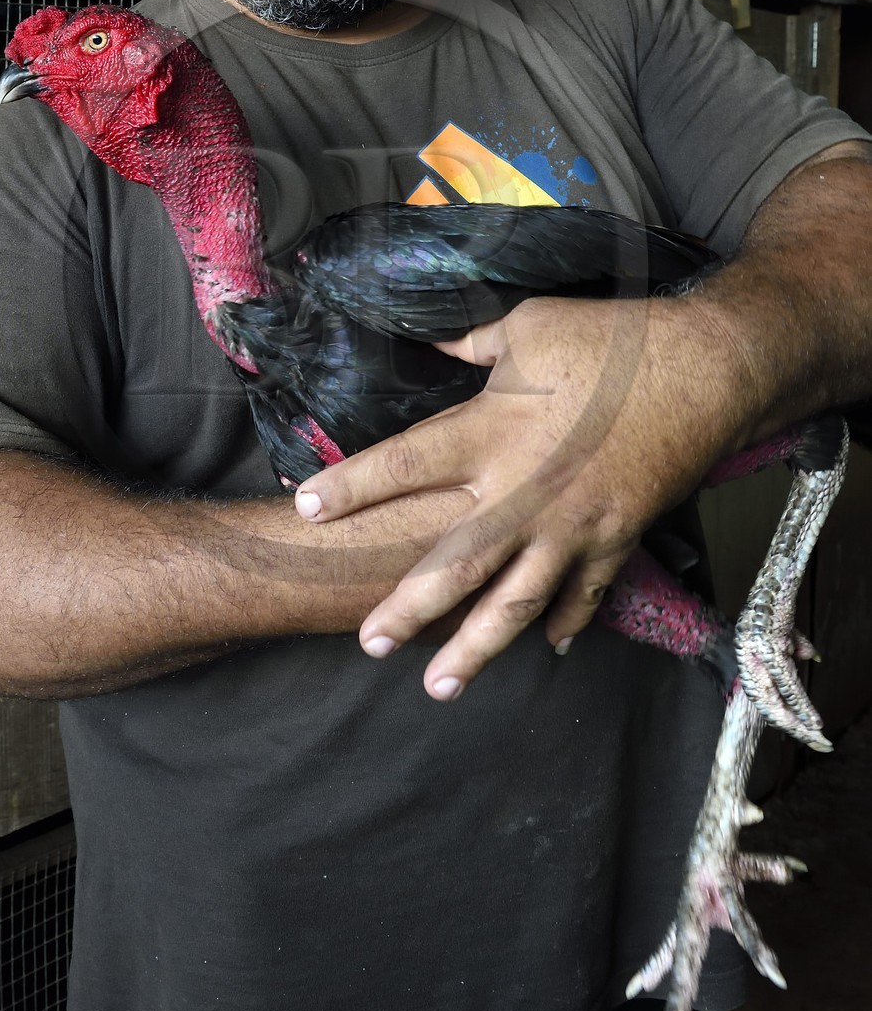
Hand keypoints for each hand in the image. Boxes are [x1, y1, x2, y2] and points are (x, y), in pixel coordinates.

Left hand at [295, 295, 743, 700]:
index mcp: (490, 432)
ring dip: (476, 647)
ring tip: (437, 685)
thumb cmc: (611, 340)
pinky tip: (550, 650)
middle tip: (368, 643)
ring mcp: (570, 525)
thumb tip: (431, 341)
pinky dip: (568, 623)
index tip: (305, 511)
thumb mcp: (528, 325)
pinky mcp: (614, 537)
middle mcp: (521, 491)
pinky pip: (584, 593)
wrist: (705, 370)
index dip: (351, 486)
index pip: (403, 464)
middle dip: (408, 609)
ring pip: (515, 602)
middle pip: (453, 563)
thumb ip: (471, 344)